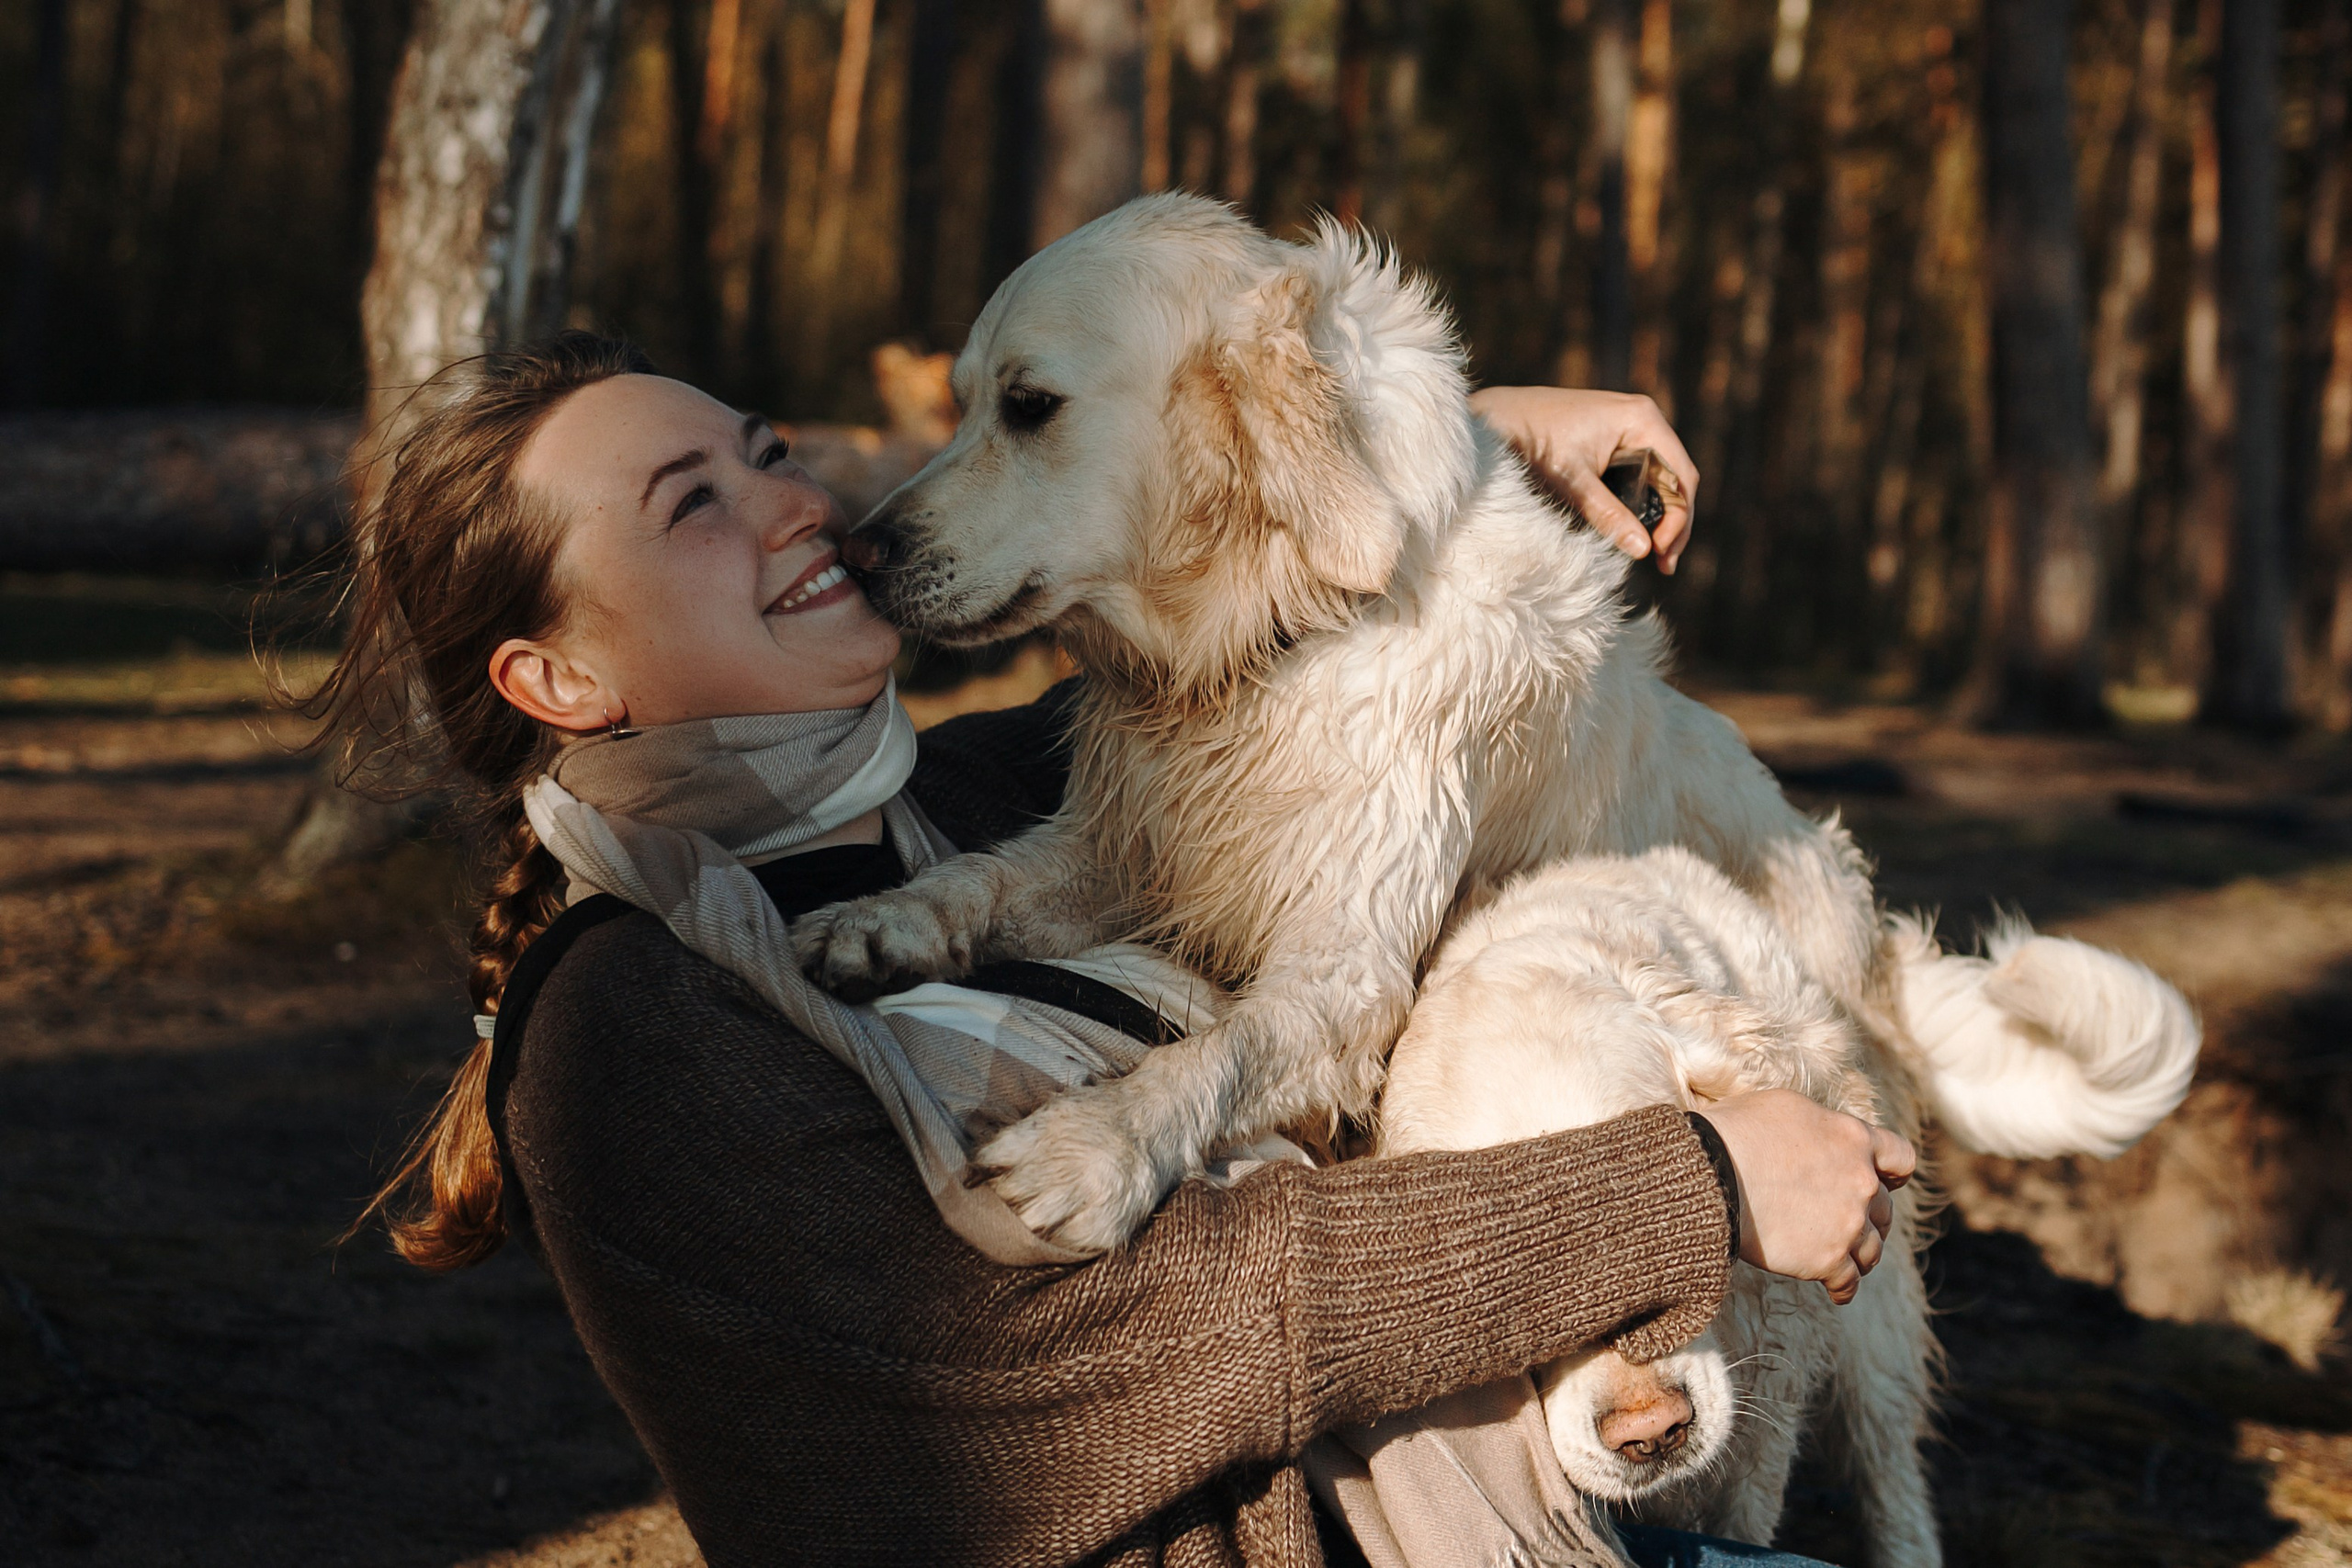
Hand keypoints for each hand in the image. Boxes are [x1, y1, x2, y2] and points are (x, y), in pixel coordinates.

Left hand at [1468, 387, 1699, 572]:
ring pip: (1656, 479)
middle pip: (1674, 479)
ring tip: (1652, 555)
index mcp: (1642, 419)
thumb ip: (1609, 516)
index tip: (1661, 552)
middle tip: (1663, 565)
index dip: (1679, 518)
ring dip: (1656, 516)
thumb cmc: (1531, 443)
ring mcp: (1627, 429)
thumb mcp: (1572, 483)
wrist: (1494, 420)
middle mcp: (1642, 419)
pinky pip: (1636, 475)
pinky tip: (1632, 531)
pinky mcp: (1611, 441)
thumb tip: (1644, 550)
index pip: (1681, 475)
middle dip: (1671, 522)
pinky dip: (1637, 503)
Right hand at [1697, 1090, 1914, 1304]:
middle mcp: (1861, 1182)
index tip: (1887, 1183)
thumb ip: (1819, 1123)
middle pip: (1885, 1209)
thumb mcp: (1785, 1106)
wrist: (1711, 1175)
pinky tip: (1837, 1292)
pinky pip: (1848, 1282)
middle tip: (1853, 1225)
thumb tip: (1818, 1134)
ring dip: (1861, 1255)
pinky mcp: (1828, 1260)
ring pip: (1872, 1249)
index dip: (1893, 1173)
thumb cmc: (1737, 1131)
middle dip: (1872, 1218)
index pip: (1901, 1157)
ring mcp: (1848, 1224)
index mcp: (1854, 1139)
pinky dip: (1843, 1289)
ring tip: (1847, 1262)